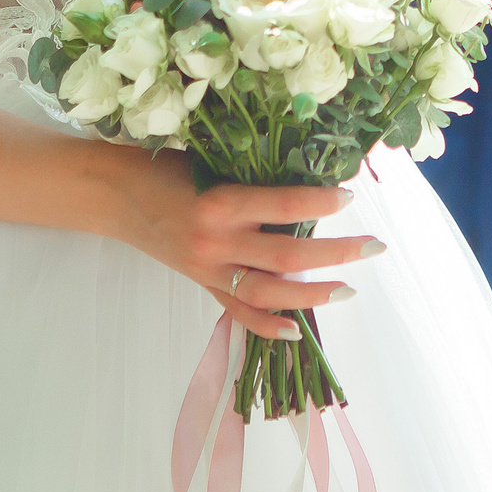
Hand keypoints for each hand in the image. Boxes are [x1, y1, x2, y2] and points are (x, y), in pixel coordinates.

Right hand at [116, 149, 382, 342]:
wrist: (117, 195)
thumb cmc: (168, 166)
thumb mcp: (211, 160)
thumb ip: (254, 175)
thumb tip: (311, 175)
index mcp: (220, 202)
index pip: (282, 206)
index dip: (320, 204)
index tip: (350, 197)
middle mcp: (216, 242)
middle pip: (287, 257)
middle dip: (336, 254)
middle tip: (374, 246)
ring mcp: (209, 270)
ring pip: (270, 292)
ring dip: (313, 294)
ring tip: (349, 288)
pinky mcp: (203, 286)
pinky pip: (239, 312)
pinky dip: (268, 326)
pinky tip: (298, 331)